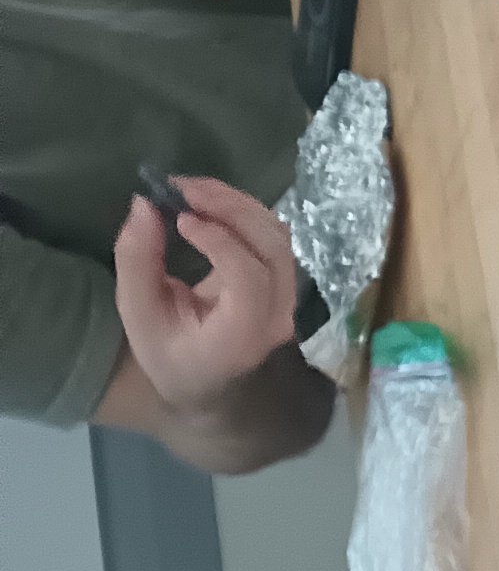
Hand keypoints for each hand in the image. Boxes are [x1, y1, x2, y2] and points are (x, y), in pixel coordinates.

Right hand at [114, 180, 303, 416]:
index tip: (181, 218)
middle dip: (231, 208)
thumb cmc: (168, 354)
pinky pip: (275, 237)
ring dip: (238, 203)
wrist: (207, 383)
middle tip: (183, 187)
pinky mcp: (285, 282)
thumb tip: (144, 205)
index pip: (250, 279)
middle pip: (274, 249)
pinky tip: (209, 202)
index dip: (221, 241)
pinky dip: (244, 211)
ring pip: (279, 237)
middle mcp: (278, 317)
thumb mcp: (138, 315)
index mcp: (243, 335)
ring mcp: (289, 299)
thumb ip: (137, 262)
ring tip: (191, 189)